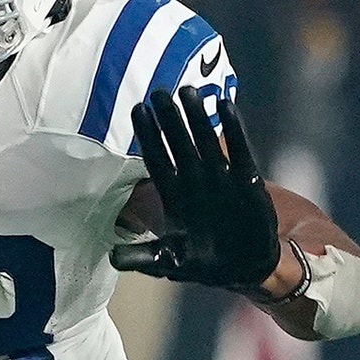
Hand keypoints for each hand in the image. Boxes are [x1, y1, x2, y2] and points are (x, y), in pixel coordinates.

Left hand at [110, 87, 279, 288]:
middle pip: (178, 143)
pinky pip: (239, 150)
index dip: (148, 135)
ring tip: (188, 91)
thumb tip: (112, 259)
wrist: (244, 269)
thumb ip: (144, 256)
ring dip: (197, 117)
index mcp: (173, 194)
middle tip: (159, 91)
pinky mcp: (247, 181)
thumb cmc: (203, 261)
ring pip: (205, 141)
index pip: (157, 158)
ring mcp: (220, 178)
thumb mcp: (170, 261)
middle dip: (168, 119)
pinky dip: (234, 129)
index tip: (138, 109)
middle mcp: (194, 180)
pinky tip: (225, 105)